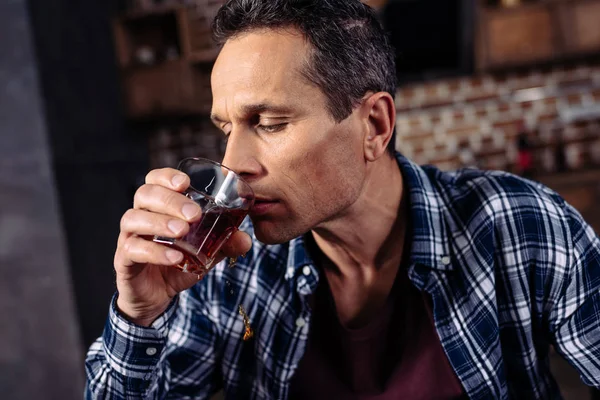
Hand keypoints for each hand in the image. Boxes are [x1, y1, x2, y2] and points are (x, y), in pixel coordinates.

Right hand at [114, 168, 251, 326]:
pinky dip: (155, 251)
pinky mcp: (124, 261)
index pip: (154, 180)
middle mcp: (140, 217)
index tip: (185, 183)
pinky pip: (133, 249)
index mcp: (158, 207)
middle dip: (170, 200)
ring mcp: (129, 237)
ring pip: (133, 218)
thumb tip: (245, 239)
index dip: (166, 176)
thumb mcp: (206, 252)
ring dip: (160, 222)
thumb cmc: (177, 263)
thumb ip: (225, 243)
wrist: (156, 296)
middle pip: (144, 194)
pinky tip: (175, 257)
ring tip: (183, 231)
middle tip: (193, 214)